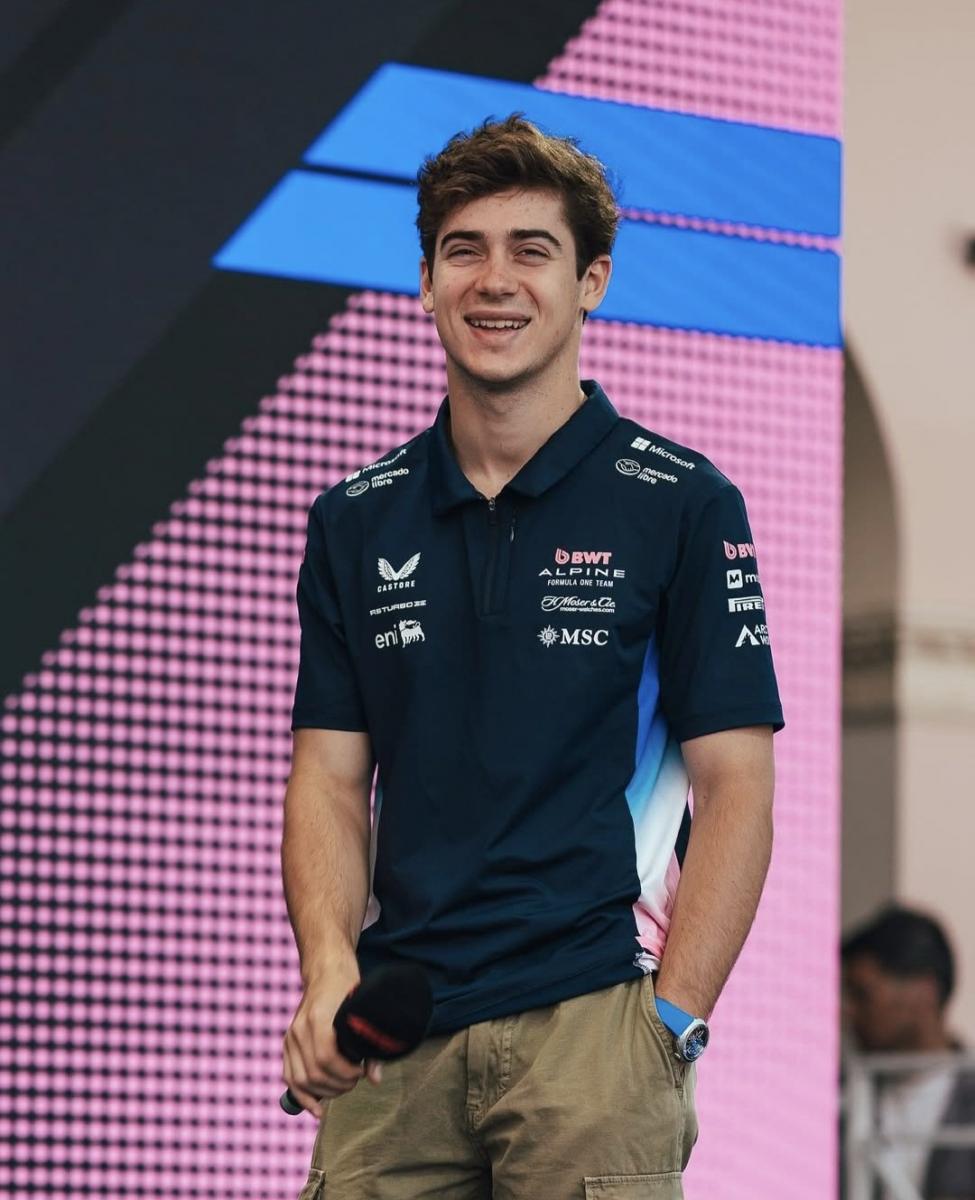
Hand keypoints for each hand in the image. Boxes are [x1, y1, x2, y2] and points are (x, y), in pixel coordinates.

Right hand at [282, 962, 383, 1117]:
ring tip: (343, 1087)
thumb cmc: (349, 989)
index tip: (361, 1072)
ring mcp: (291, 1036)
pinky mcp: (288, 1042)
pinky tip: (317, 1109)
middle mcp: (300, 1028)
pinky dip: (302, 1096)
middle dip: (338, 1085)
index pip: (326, 1059)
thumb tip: (375, 1079)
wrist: (326, 972)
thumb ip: (370, 1046)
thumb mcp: (363, 1011)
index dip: (346, 1073)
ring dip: (324, 1092)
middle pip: (314, 1073)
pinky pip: (289, 1077)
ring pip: (300, 1080)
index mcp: (318, 1018)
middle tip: (355, 1080)